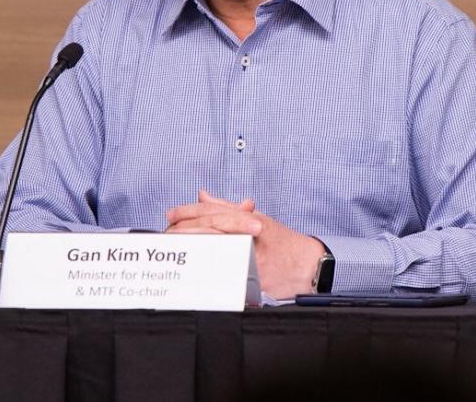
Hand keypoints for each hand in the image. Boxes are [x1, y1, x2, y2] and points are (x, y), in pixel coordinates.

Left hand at [165, 190, 324, 298]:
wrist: (308, 266)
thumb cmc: (283, 243)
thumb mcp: (257, 219)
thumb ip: (226, 208)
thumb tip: (202, 196)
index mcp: (246, 220)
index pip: (211, 212)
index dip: (188, 211)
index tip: (172, 213)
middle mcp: (246, 236)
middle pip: (207, 229)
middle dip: (183, 228)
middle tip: (167, 230)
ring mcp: (247, 258)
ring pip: (210, 249)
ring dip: (190, 247)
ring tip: (173, 246)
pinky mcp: (249, 279)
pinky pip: (221, 274)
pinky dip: (204, 269)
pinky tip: (190, 268)